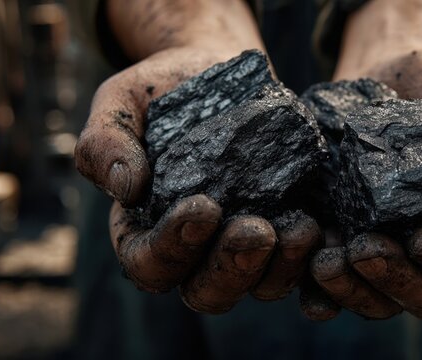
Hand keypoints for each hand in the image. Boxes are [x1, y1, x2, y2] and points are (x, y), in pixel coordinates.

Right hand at [75, 0, 320, 312]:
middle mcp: (194, 250)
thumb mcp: (120, 102)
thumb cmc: (162, 90)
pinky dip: (309, 257)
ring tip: (300, 227)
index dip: (173, 248)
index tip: (203, 206)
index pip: (150, 264)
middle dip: (232, 267)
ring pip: (257, 286)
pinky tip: (317, 228)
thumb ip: (104, 142)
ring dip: (279, 267)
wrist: (219, 71)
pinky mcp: (282, 233)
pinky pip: (297, 265)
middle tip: (256, 230)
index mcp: (144, 230)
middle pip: (207, 292)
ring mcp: (241, 247)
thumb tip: (126, 188)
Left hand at [304, 48, 421, 320]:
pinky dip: (316, 292)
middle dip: (397, 282)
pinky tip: (304, 267)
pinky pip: (328, 291)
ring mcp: (382, 254)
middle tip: (365, 247)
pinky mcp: (339, 244)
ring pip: (375, 304)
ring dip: (351, 292)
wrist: (385, 70)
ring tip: (326, 260)